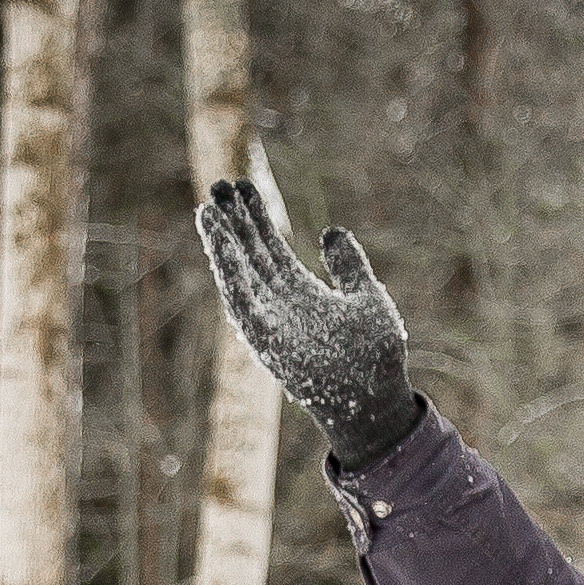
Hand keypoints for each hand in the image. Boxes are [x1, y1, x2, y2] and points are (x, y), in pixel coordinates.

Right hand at [195, 174, 418, 470]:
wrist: (376, 400)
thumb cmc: (376, 357)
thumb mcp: (368, 298)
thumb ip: (349, 265)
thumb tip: (332, 231)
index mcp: (302, 292)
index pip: (271, 248)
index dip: (256, 218)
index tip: (242, 186)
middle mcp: (281, 305)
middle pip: (250, 255)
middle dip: (234, 221)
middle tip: (218, 184)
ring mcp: (271, 321)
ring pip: (239, 274)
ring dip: (222, 243)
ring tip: (207, 209)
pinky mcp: (265, 339)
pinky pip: (241, 300)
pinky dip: (228, 271)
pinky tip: (217, 242)